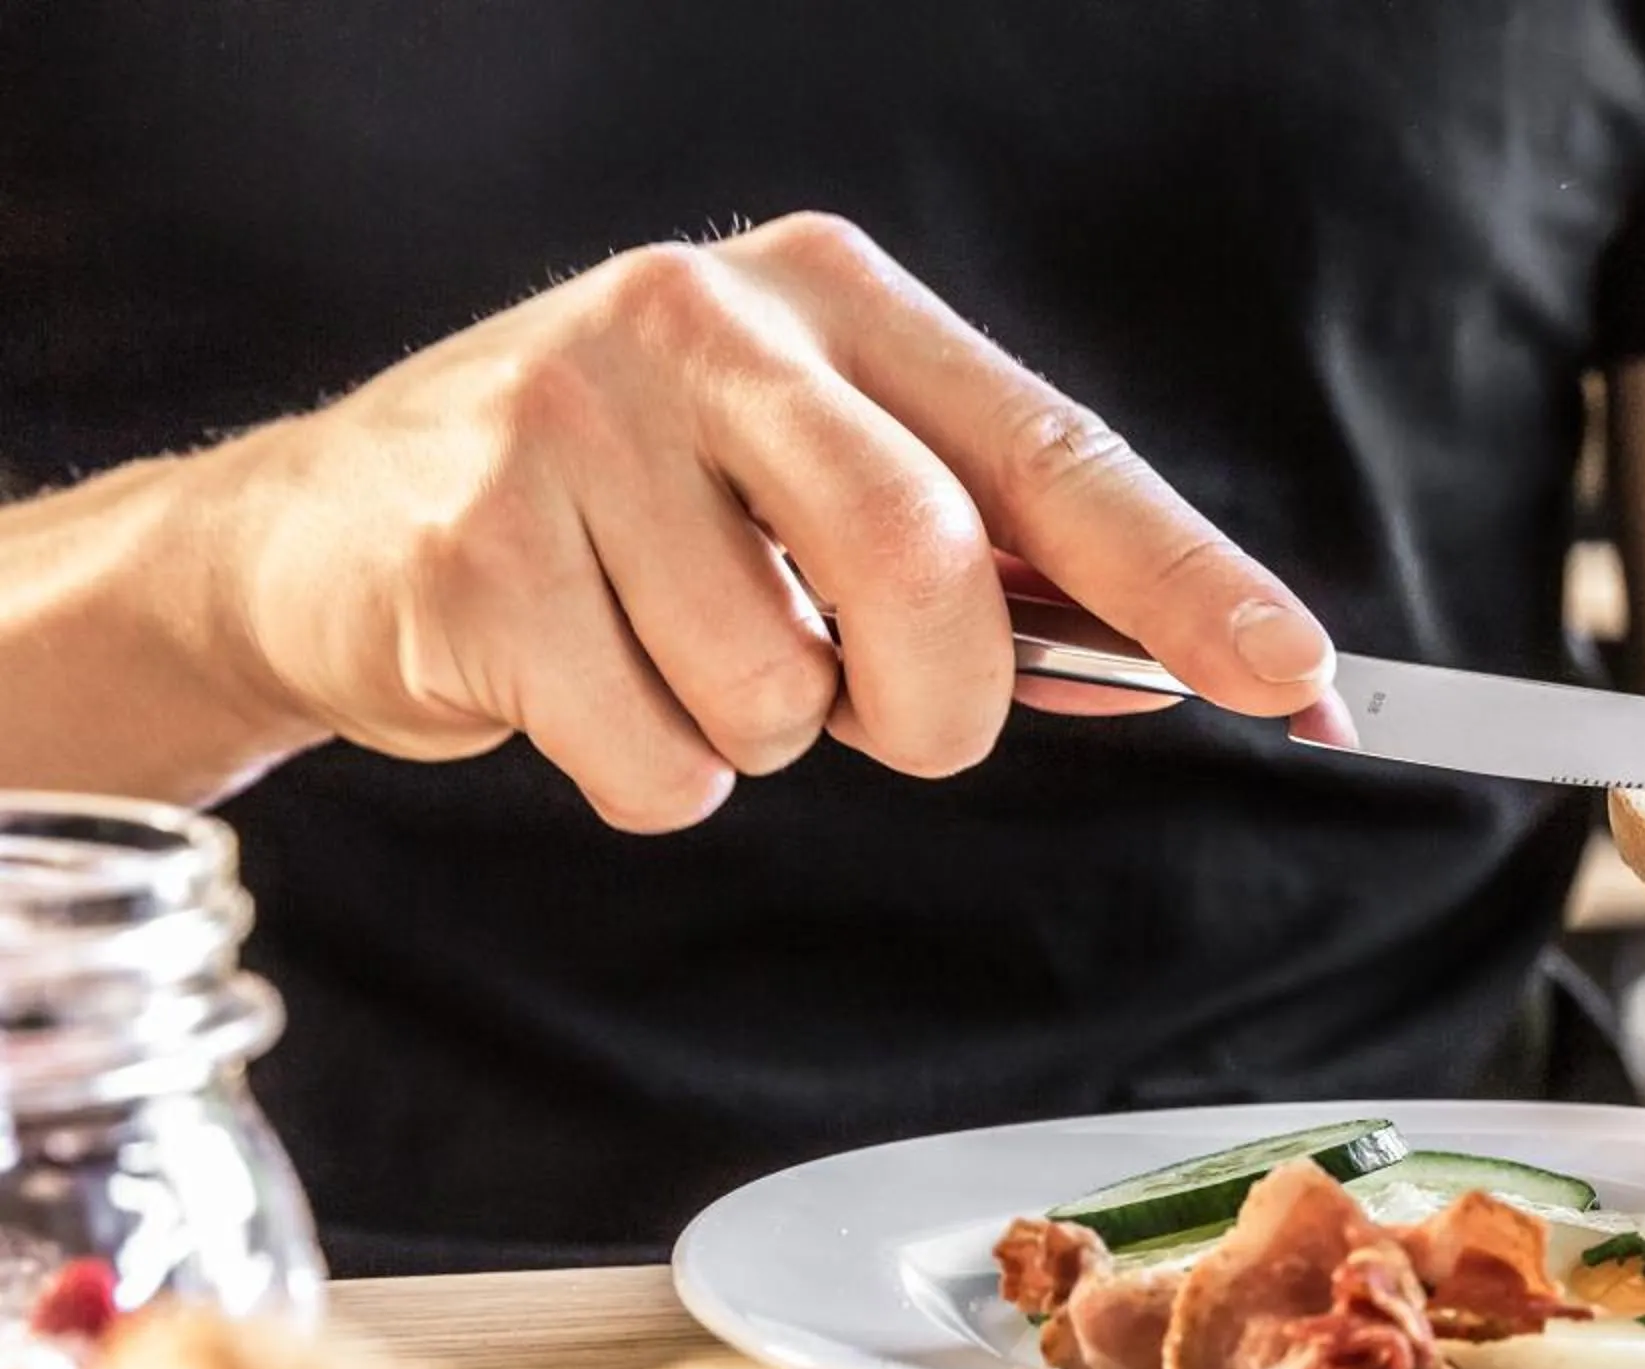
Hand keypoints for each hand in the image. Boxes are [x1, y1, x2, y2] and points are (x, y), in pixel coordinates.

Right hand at [181, 213, 1332, 830]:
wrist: (336, 528)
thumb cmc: (629, 513)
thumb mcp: (808, 482)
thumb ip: (985, 561)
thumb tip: (1195, 663)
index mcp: (835, 299)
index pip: (1055, 453)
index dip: (1184, 579)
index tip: (1293, 673)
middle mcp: (710, 324)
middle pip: (927, 571)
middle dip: (937, 705)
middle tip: (890, 715)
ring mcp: (577, 423)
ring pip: (787, 696)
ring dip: (764, 737)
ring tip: (675, 651)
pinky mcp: (475, 549)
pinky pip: (659, 762)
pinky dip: (653, 777)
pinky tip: (582, 683)